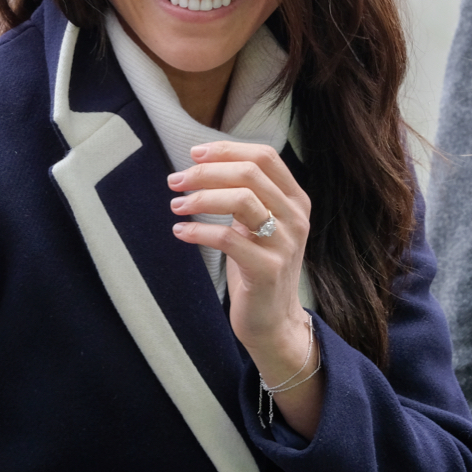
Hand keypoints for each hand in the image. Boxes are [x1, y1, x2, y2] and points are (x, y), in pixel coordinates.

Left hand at [169, 141, 323, 436]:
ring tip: (176, 204)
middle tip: (175, 180)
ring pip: (242, 200)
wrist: (273, 321)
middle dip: (206, 172)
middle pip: (249, 174)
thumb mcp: (257, 222)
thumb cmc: (257, 264)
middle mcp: (296, 217)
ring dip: (201, 198)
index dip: (227, 150)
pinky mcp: (268, 270)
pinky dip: (198, 231)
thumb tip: (201, 162)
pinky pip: (228, 239)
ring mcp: (285, 244)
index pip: (265, 157)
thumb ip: (245, 193)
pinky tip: (180, 231)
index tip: (194, 154)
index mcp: (295, 199)